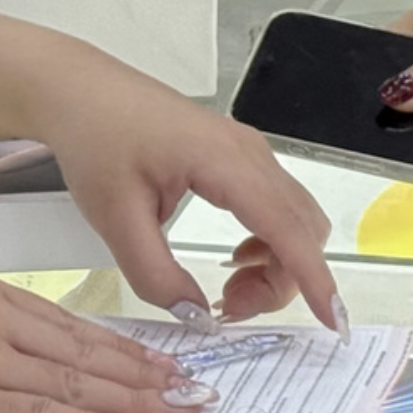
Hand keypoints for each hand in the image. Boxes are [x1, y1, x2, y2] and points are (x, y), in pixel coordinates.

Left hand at [32, 63, 339, 327]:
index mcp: (224, 163)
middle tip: (229, 308)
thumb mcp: (115, 219)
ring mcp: (248, 151)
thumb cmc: (96, 141)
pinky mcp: (239, 155)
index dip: (314, 279)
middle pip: (302, 229)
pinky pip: (277, 206)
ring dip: (277, 264)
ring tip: (228, 290)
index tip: (331, 321)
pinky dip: (269, 242)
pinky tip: (233, 258)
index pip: (287, 229)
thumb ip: (156, 275)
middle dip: (282, 281)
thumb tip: (196, 316)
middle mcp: (249, 153)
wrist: (80, 91)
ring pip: (295, 219)